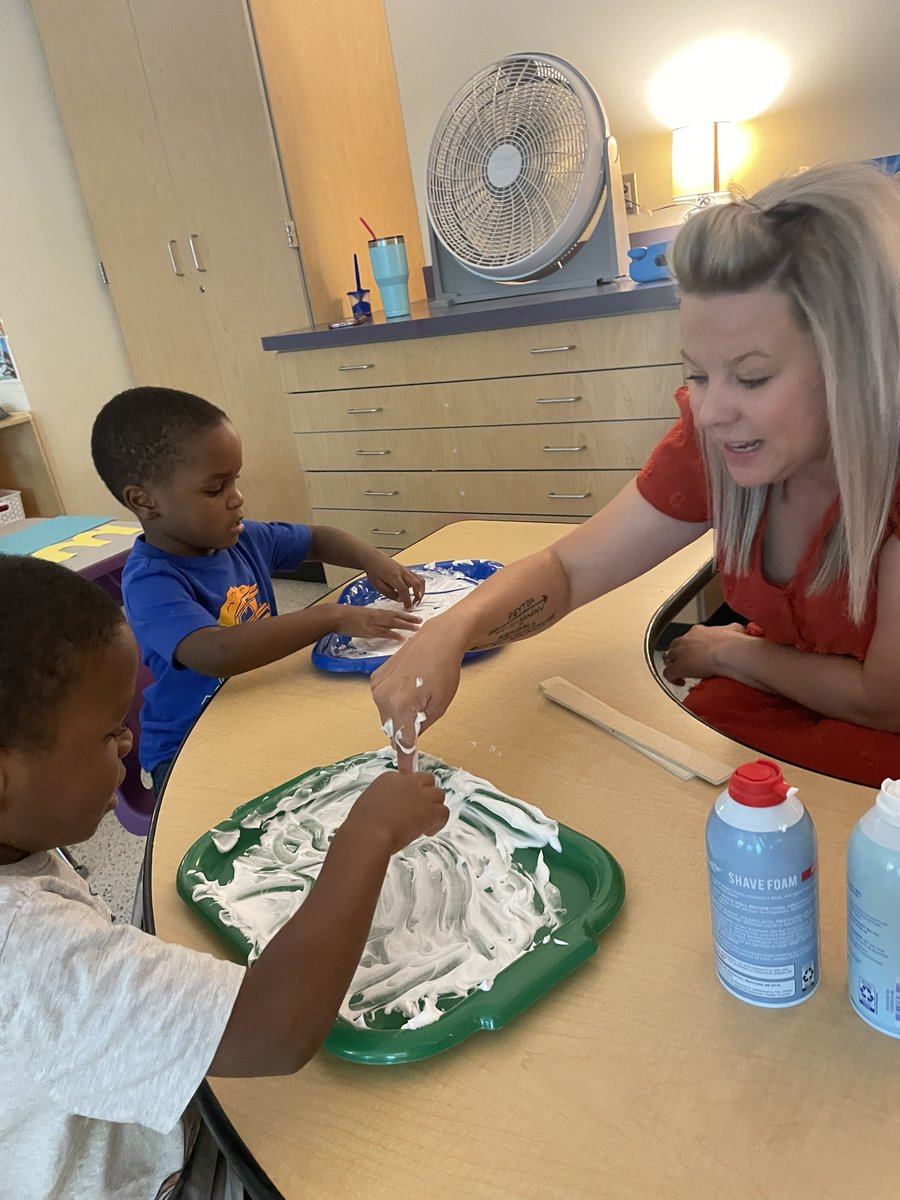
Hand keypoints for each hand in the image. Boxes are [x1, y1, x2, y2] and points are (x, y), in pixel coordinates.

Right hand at [334, 603, 421, 641]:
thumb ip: (369, 619)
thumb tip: (375, 623)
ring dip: (406, 625)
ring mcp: (373, 623)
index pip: (393, 613)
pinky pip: (384, 633)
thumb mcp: (360, 614)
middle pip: (396, 617)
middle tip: (421, 621)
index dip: (404, 614)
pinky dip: (394, 635)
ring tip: (417, 628)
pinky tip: (402, 638)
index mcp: (375, 612)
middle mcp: (377, 616)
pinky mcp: (369, 631)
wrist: (336, 616)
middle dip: (409, 619)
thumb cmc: (345, 616)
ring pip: (393, 623)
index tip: (414, 616)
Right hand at [345, 770, 447, 852]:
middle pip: (427, 781)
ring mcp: (422, 795)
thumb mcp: (369, 802)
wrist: (369, 834)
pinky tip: (427, 831)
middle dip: (426, 794)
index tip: (405, 806)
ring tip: (424, 822)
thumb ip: (383, 800)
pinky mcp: (431, 810)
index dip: (409, 793)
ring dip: (434, 807)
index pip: (407, 779)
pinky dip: (439, 822)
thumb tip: (390, 809)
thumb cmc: (362, 823)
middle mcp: (408, 781)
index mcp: (390, 777)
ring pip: (439, 795)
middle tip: (419, 810)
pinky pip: (444, 812)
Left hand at [364, 551, 425, 609]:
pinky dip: (419, 586)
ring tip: (417, 599)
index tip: (408, 607)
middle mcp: (402, 572)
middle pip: (417, 584)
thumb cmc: (374, 571)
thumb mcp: (377, 585)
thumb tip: (400, 599)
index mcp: (393, 576)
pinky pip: (418, 577)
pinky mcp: (407, 570)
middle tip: (414, 604)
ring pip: (420, 580)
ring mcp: (406, 570)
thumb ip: (389, 593)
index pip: (404, 590)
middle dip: (418, 596)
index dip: (407, 600)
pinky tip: (415, 591)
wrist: (374, 558)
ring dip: (421, 591)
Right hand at [371, 622, 465, 772]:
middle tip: (422, 717)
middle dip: (404, 732)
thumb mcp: (440, 705)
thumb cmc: (445, 671)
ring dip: (399, 716)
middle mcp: (382, 698)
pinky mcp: (375, 677)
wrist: (437, 639)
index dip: (405, 760)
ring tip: (417, 698)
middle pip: (391, 729)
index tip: (406, 774)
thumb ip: (421, 726)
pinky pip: (383, 700)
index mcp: (400, 706)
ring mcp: (376, 687)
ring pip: (387, 715)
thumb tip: (409, 739)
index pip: (401, 742)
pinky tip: (408, 688)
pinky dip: (394, 701)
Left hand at [662, 622, 757, 686]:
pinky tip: (680, 682)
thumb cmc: (733, 642)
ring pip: (669, 657)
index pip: (690, 636)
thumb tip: (739, 631)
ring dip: (674, 664)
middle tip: (688, 662)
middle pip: (675, 646)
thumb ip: (733, 630)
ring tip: (682, 672)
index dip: (692, 645)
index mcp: (699, 631)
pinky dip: (672, 678)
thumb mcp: (734, 630)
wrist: (727, 652)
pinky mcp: (678, 667)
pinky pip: (668, 673)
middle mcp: (686, 640)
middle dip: (679, 654)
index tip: (698, 652)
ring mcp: (680, 654)